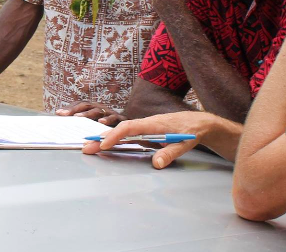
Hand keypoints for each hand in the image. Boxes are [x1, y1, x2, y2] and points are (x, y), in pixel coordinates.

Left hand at [56, 101, 126, 125]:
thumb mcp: (95, 123)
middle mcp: (100, 108)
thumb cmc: (109, 124)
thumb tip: (66, 126)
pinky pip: (113, 118)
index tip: (58, 113)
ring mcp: (109, 112)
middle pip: (86, 106)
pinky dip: (107, 119)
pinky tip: (101, 122)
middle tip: (65, 115)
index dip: (69, 108)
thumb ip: (82, 125)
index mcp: (93, 108)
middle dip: (75, 110)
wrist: (129, 125)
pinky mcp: (120, 119)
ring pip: (97, 111)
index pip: (79, 105)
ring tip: (78, 117)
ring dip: (87, 114)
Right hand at [82, 111, 225, 168]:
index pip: (129, 128)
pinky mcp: (146, 132)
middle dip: (102, 139)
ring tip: (89, 147)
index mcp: (153, 124)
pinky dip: (114, 140)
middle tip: (86, 147)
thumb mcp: (184, 143)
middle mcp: (145, 124)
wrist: (200, 122)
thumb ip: (170, 153)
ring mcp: (145, 128)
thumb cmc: (191, 131)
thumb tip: (156, 164)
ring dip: (105, 140)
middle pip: (120, 130)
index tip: (104, 145)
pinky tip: (105, 146)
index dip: (115, 136)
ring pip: (121, 133)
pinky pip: (127, 135)